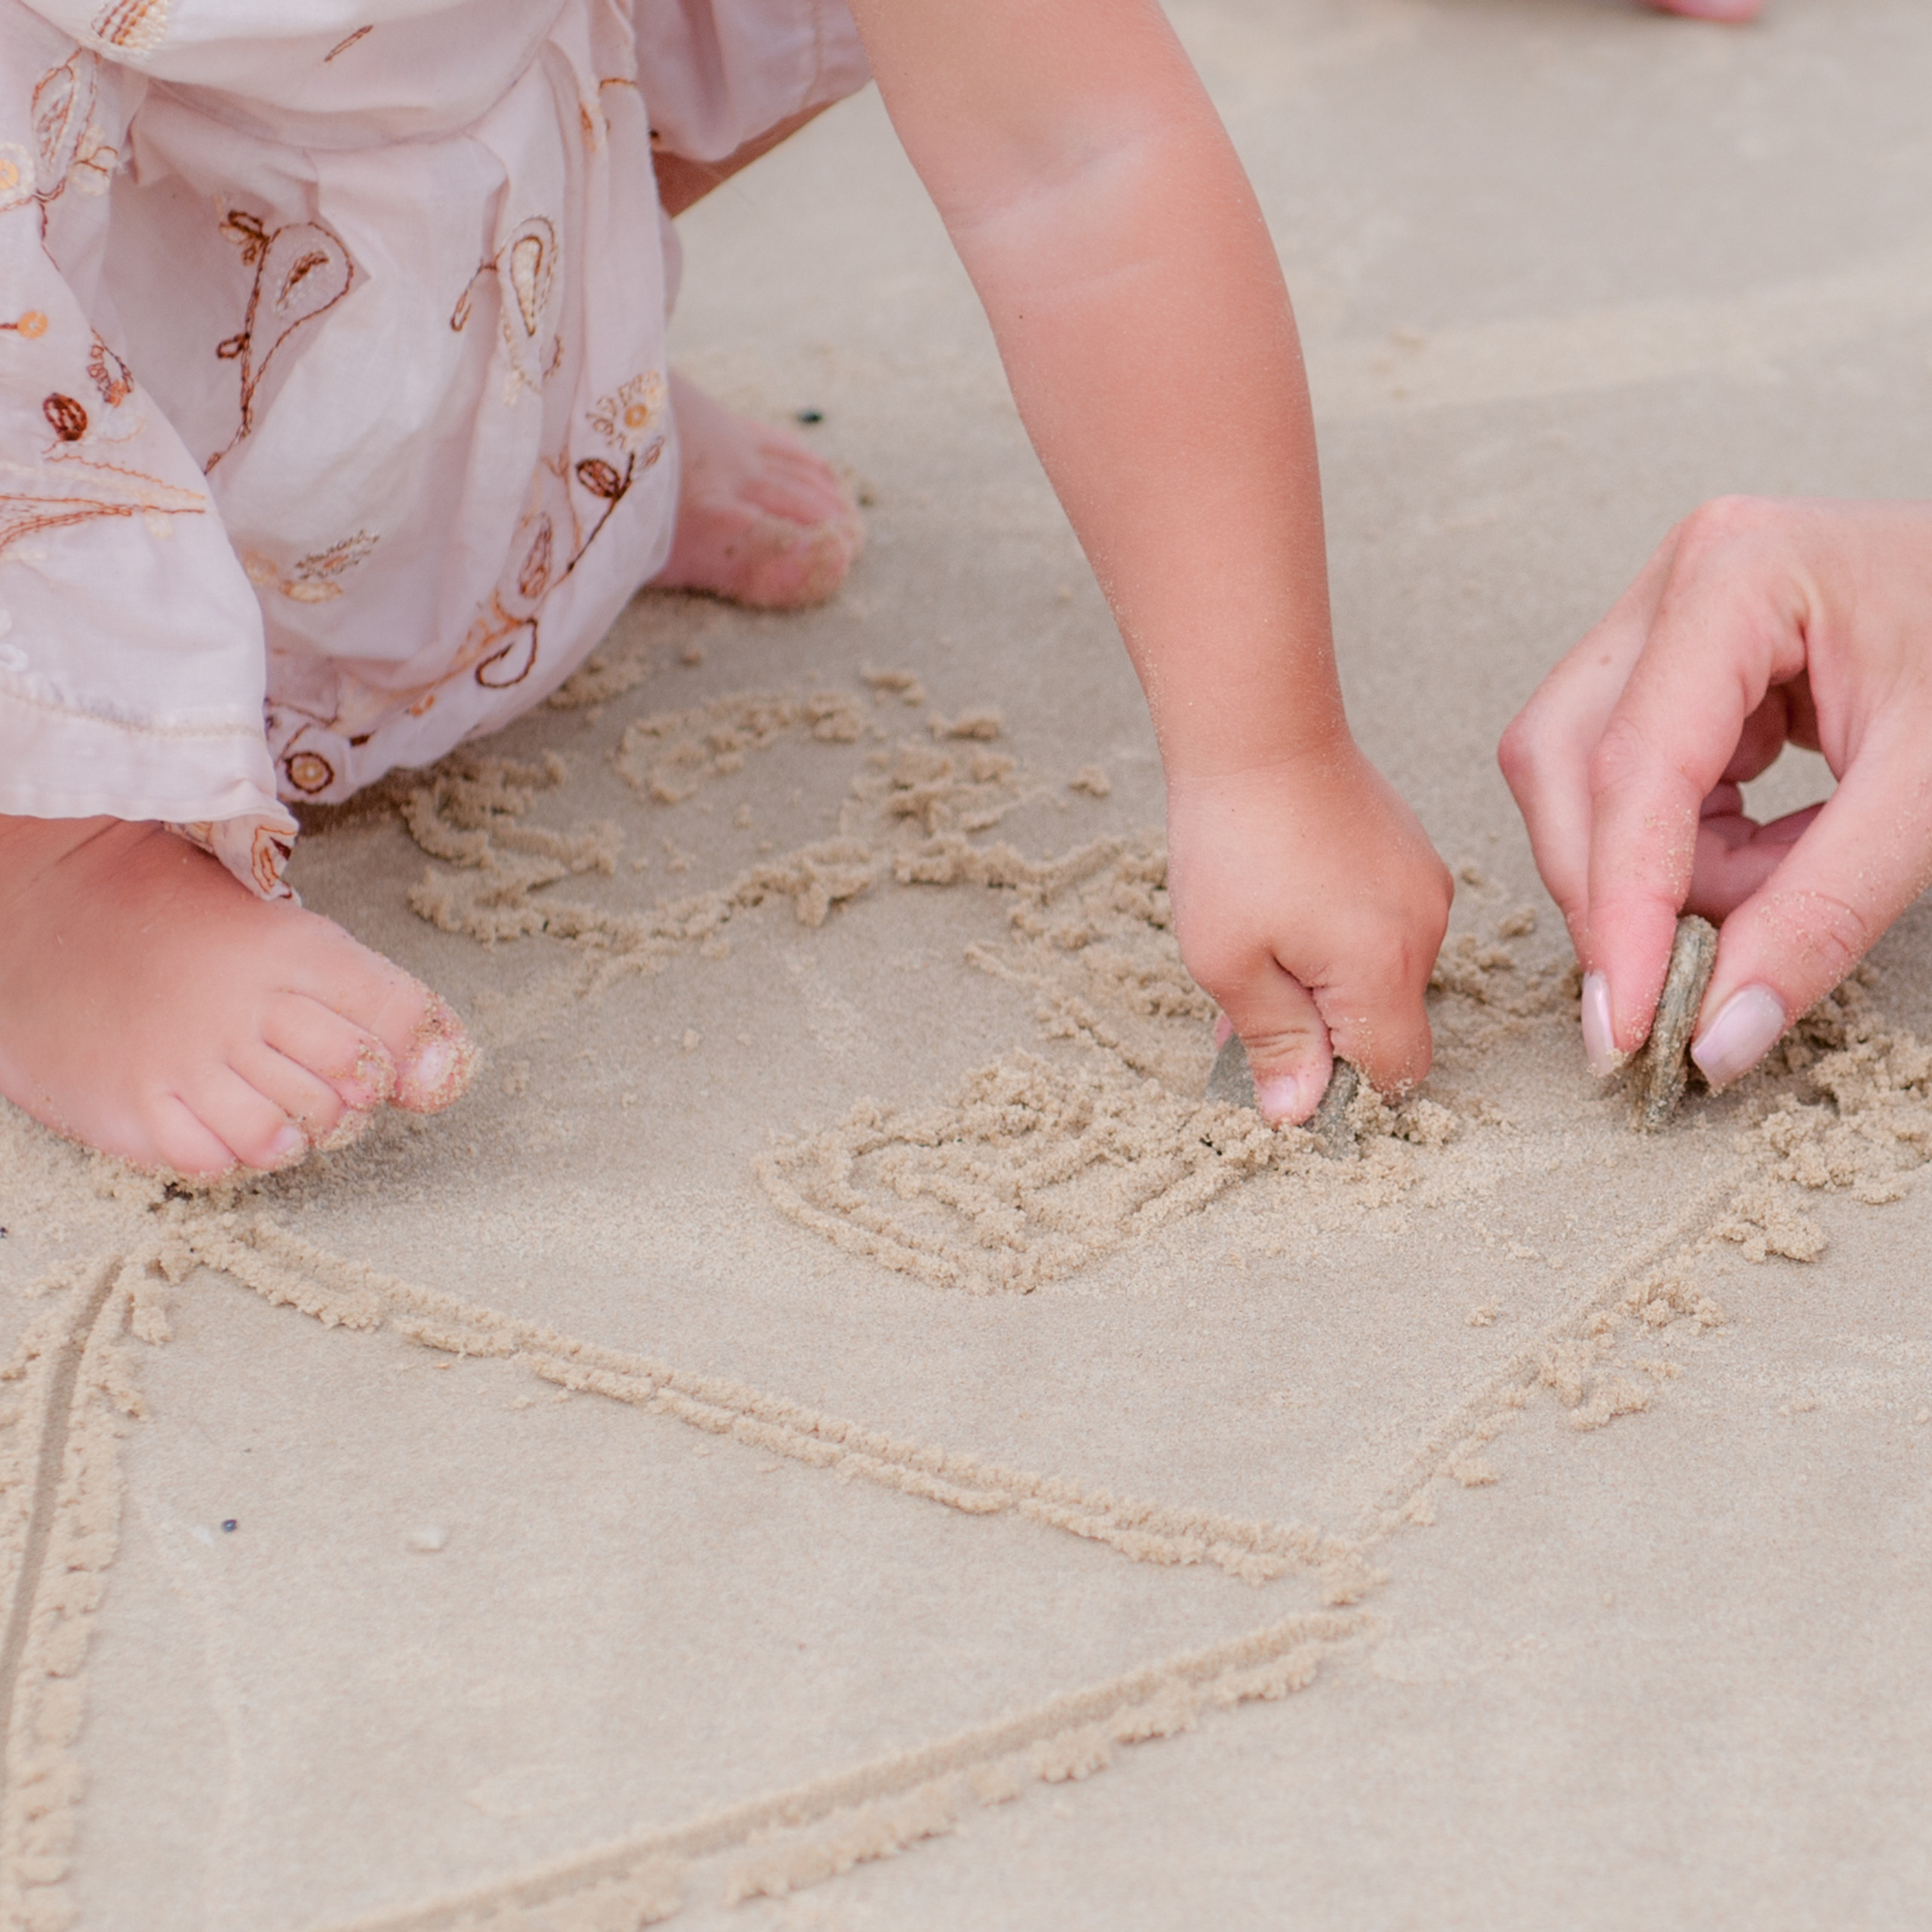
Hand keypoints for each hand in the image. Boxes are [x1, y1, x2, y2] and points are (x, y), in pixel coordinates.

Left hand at [1166, 740, 1451, 1124]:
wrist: (1259, 731)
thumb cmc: (1234, 845)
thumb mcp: (1229, 963)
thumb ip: (1272, 1042)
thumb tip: (1297, 1112)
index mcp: (1384, 968)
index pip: (1394, 1074)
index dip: (1341, 1093)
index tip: (1283, 1076)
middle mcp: (1424, 931)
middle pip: (1389, 1026)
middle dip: (1321, 1036)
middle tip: (1245, 1013)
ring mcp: (1424, 888)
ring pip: (1382, 975)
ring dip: (1323, 985)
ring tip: (1252, 950)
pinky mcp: (1410, 857)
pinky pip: (1382, 926)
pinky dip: (1336, 940)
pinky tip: (1279, 911)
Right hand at [1499, 496, 1931, 1088]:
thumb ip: (1823, 914)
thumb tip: (1716, 1034)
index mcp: (1737, 575)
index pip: (1634, 768)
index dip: (1621, 909)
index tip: (1625, 1025)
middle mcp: (1675, 588)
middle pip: (1566, 768)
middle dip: (1622, 891)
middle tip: (1693, 982)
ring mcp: (1663, 624)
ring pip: (1577, 786)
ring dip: (1658, 876)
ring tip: (1776, 887)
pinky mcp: (1670, 673)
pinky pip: (1624, 791)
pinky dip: (1686, 855)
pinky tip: (1770, 855)